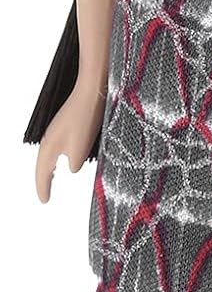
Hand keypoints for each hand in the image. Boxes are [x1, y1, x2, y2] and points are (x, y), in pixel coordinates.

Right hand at [35, 78, 106, 203]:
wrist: (91, 90)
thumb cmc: (86, 118)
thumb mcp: (80, 149)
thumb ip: (73, 165)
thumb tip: (71, 168)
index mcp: (49, 147)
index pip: (42, 173)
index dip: (43, 188)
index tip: (44, 201)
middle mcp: (48, 139)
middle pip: (41, 165)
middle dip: (43, 180)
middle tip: (45, 195)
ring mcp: (55, 130)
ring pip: (47, 155)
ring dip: (48, 170)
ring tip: (51, 180)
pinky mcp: (64, 124)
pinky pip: (55, 147)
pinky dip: (55, 159)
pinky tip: (64, 158)